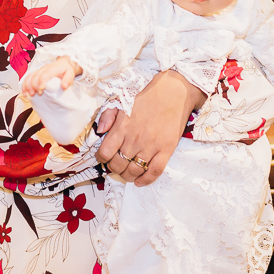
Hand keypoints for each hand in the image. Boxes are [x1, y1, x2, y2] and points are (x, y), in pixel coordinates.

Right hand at [21, 57, 77, 96]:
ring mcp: (39, 71)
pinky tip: (25, 92)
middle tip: (37, 94)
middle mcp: (44, 69)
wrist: (63, 63)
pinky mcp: (36, 74)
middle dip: (34, 86)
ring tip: (29, 94)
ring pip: (30, 76)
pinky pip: (27, 78)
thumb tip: (64, 86)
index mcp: (52, 68)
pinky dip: (24, 85)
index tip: (41, 89)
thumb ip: (68, 79)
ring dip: (28, 86)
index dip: (41, 81)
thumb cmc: (66, 69)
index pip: (45, 74)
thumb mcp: (70, 73)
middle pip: (35, 76)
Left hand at [96, 70, 205, 186]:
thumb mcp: (122, 100)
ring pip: (134, 171)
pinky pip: (154, 172)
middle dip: (113, 168)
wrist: (174, 91)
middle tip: (115, 165)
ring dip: (127, 175)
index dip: (101, 158)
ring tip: (126, 173)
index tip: (103, 157)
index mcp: (122, 127)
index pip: (105, 152)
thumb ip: (108, 115)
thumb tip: (99, 131)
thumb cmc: (147, 95)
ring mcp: (151, 146)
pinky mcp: (166, 150)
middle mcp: (135, 139)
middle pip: (118, 164)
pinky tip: (140, 181)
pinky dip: (146, 180)